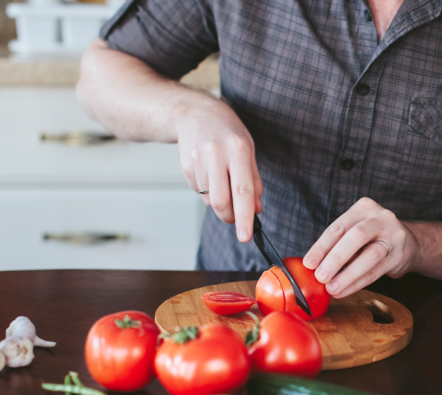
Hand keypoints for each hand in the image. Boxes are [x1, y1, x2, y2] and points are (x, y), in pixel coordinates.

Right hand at [175, 98, 262, 241]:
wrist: (194, 112)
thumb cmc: (227, 132)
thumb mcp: (248, 149)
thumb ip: (254, 180)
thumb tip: (256, 209)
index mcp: (238, 150)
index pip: (243, 191)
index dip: (245, 217)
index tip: (246, 236)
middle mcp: (216, 154)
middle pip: (221, 201)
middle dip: (229, 217)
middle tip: (235, 218)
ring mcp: (198, 160)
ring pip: (209, 199)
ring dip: (219, 201)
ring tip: (222, 181)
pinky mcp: (185, 166)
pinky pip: (198, 191)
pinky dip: (207, 191)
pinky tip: (209, 173)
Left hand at [303, 198, 419, 297]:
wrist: (410, 243)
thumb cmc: (373, 238)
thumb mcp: (357, 231)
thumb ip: (338, 243)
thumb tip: (313, 266)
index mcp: (363, 208)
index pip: (338, 227)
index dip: (321, 246)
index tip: (309, 264)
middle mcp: (380, 217)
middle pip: (356, 237)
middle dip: (335, 258)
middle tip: (320, 277)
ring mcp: (394, 236)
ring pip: (369, 256)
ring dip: (348, 275)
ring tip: (332, 288)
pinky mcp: (400, 255)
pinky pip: (376, 271)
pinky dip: (358, 283)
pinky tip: (345, 290)